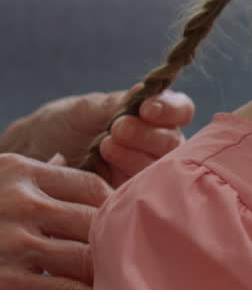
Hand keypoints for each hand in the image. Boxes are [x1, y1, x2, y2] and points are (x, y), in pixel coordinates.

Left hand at [0, 89, 194, 185]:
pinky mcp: (133, 198)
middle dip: (148, 134)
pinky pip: (143, 195)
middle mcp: (156, 145)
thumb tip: (147, 91)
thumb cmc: (61, 126)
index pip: (180, 111)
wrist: (33, 156)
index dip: (171, 110)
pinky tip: (104, 174)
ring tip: (104, 147)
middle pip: (174, 142)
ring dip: (135, 156)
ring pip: (161, 168)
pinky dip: (127, 184)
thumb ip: (116, 103)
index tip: (147, 109)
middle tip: (116, 130)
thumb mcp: (85, 110)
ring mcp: (146, 172)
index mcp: (153, 117)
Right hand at [0, 152, 110, 289]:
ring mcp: (11, 241)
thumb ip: (30, 174)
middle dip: (116, 241)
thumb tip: (66, 158)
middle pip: (96, 220)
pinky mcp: (4, 281)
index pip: (91, 186)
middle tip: (132, 256)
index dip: (113, 208)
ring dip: (106, 271)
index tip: (122, 225)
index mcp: (18, 171)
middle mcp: (19, 201)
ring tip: (120, 281)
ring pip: (88, 255)